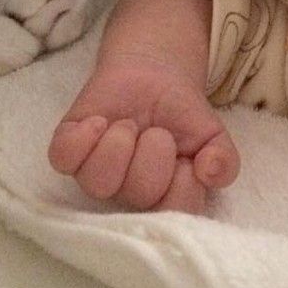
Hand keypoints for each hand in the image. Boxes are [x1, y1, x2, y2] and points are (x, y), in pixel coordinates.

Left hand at [48, 55, 239, 211]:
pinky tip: (99, 121)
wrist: (153, 74)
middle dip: (155, 150)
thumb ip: (224, 158)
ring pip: (97, 181)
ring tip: (128, 123)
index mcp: (164, 198)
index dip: (181, 182)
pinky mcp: (68, 150)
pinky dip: (82, 136)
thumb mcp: (214, 133)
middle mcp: (127, 194)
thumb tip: (209, 172)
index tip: (187, 156)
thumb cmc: (181, 113)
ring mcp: (95, 174)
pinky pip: (63, 158)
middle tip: (157, 130)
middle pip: (137, 193)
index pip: (172, 214)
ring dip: (119, 142)